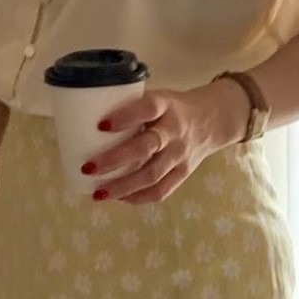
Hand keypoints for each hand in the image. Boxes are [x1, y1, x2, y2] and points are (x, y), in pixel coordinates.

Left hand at [80, 80, 248, 203]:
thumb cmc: (172, 109)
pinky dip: (139, 198)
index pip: (148, 109)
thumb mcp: (158, 99)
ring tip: (98, 194)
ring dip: (123, 186)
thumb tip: (85, 124)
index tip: (100, 125)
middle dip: (114, 160)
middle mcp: (175, 130)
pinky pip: (162, 190)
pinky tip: (120, 199)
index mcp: (167, 105)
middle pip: (146, 147)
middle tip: (88, 167)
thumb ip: (131, 110)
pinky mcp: (184, 173)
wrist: (213, 120)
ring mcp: (181, 154)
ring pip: (152, 175)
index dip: (125, 116)